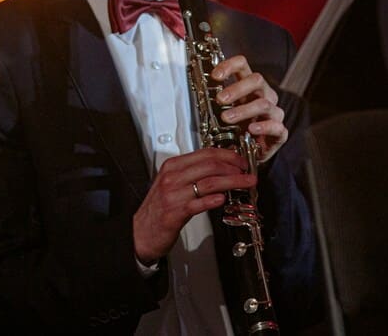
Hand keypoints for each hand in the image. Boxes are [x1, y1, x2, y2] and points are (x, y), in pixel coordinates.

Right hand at [133, 147, 256, 263]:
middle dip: (234, 167)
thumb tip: (220, 166)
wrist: (140, 232)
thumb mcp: (172, 183)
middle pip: (210, 165)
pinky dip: (213, 200)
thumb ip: (193, 173)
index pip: (205, 153)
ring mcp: (173, 194)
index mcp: (172, 166)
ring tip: (246, 183)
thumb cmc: (158, 208)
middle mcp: (172, 177)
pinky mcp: (175, 213)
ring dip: (232, 181)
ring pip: (209, 182)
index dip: (227, 155)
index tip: (240, 160)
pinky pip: (198, 203)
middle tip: (247, 172)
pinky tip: (223, 199)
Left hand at [211, 54, 287, 162]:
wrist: (250, 152)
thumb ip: (218, 100)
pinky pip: (276, 126)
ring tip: (227, 118)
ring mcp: (274, 113)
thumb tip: (200, 90)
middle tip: (220, 99)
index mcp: (251, 85)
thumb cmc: (238, 127)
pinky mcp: (280, 132)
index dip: (229, 66)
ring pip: (264, 104)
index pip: (243, 65)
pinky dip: (263, 127)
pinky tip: (251, 129)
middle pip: (256, 80)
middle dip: (237, 89)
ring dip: (243, 110)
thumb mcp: (226, 110)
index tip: (215, 76)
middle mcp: (265, 95)